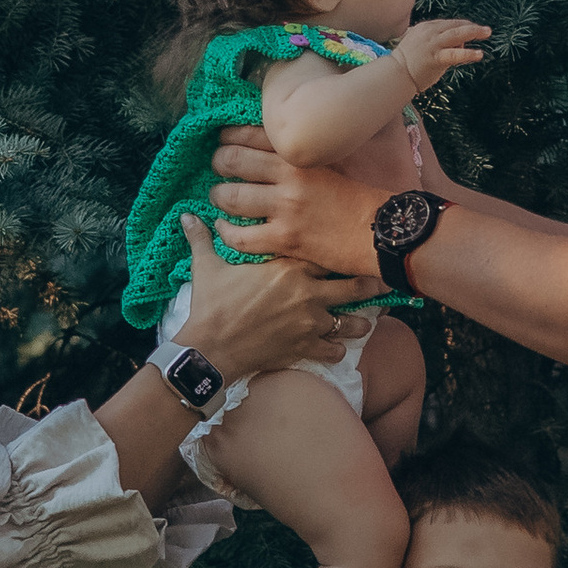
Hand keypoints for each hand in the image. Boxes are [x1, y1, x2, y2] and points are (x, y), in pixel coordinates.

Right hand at [174, 213, 362, 380]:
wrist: (211, 347)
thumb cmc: (210, 305)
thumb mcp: (207, 267)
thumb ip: (203, 239)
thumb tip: (187, 216)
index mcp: (288, 268)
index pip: (326, 254)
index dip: (340, 253)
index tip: (354, 249)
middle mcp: (307, 293)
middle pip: (351, 287)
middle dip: (368, 285)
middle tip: (381, 283)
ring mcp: (309, 322)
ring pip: (350, 322)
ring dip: (359, 323)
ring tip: (368, 323)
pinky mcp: (304, 348)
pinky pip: (332, 350)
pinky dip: (337, 350)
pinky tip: (338, 350)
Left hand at [208, 141, 387, 280]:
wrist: (383, 230)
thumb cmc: (361, 196)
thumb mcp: (334, 161)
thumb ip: (305, 153)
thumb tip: (279, 145)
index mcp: (302, 154)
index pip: (251, 134)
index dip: (229, 136)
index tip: (223, 140)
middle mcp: (289, 176)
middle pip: (233, 161)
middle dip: (218, 163)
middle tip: (218, 168)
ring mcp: (285, 208)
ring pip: (230, 198)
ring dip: (218, 197)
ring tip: (219, 198)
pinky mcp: (285, 239)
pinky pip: (241, 237)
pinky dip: (226, 233)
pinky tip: (225, 229)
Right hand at [392, 16, 489, 94]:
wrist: (395, 74)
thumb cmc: (406, 63)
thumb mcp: (416, 44)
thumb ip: (431, 41)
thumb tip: (448, 44)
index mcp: (425, 27)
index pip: (448, 24)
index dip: (462, 27)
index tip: (472, 30)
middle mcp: (429, 32)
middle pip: (455, 25)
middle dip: (471, 26)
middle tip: (486, 30)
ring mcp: (432, 44)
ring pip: (457, 34)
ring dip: (474, 32)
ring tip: (487, 33)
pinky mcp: (435, 58)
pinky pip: (456, 54)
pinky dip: (469, 53)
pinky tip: (479, 54)